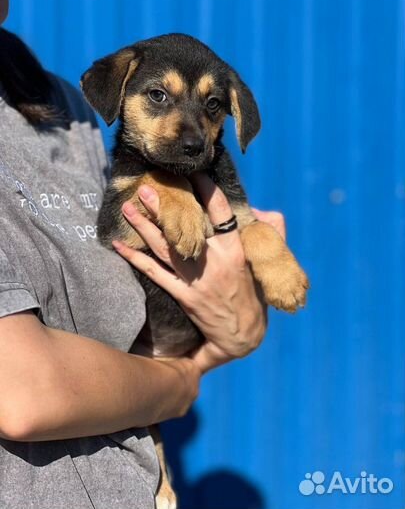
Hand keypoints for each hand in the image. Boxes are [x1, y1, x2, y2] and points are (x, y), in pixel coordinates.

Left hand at [112, 174, 283, 372]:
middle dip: (163, 207)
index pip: (221, 213)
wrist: (243, 335)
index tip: (194, 174)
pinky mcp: (182, 295)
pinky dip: (135, 259)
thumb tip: (262, 211)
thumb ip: (271, 233)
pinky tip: (119, 245)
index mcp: (236, 250)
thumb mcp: (268, 263)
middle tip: (144, 187)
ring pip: (165, 248)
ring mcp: (195, 279)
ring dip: (144, 227)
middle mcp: (214, 262)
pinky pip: (154, 273)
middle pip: (184, 229)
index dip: (207, 191)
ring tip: (127, 208)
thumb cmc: (255, 295)